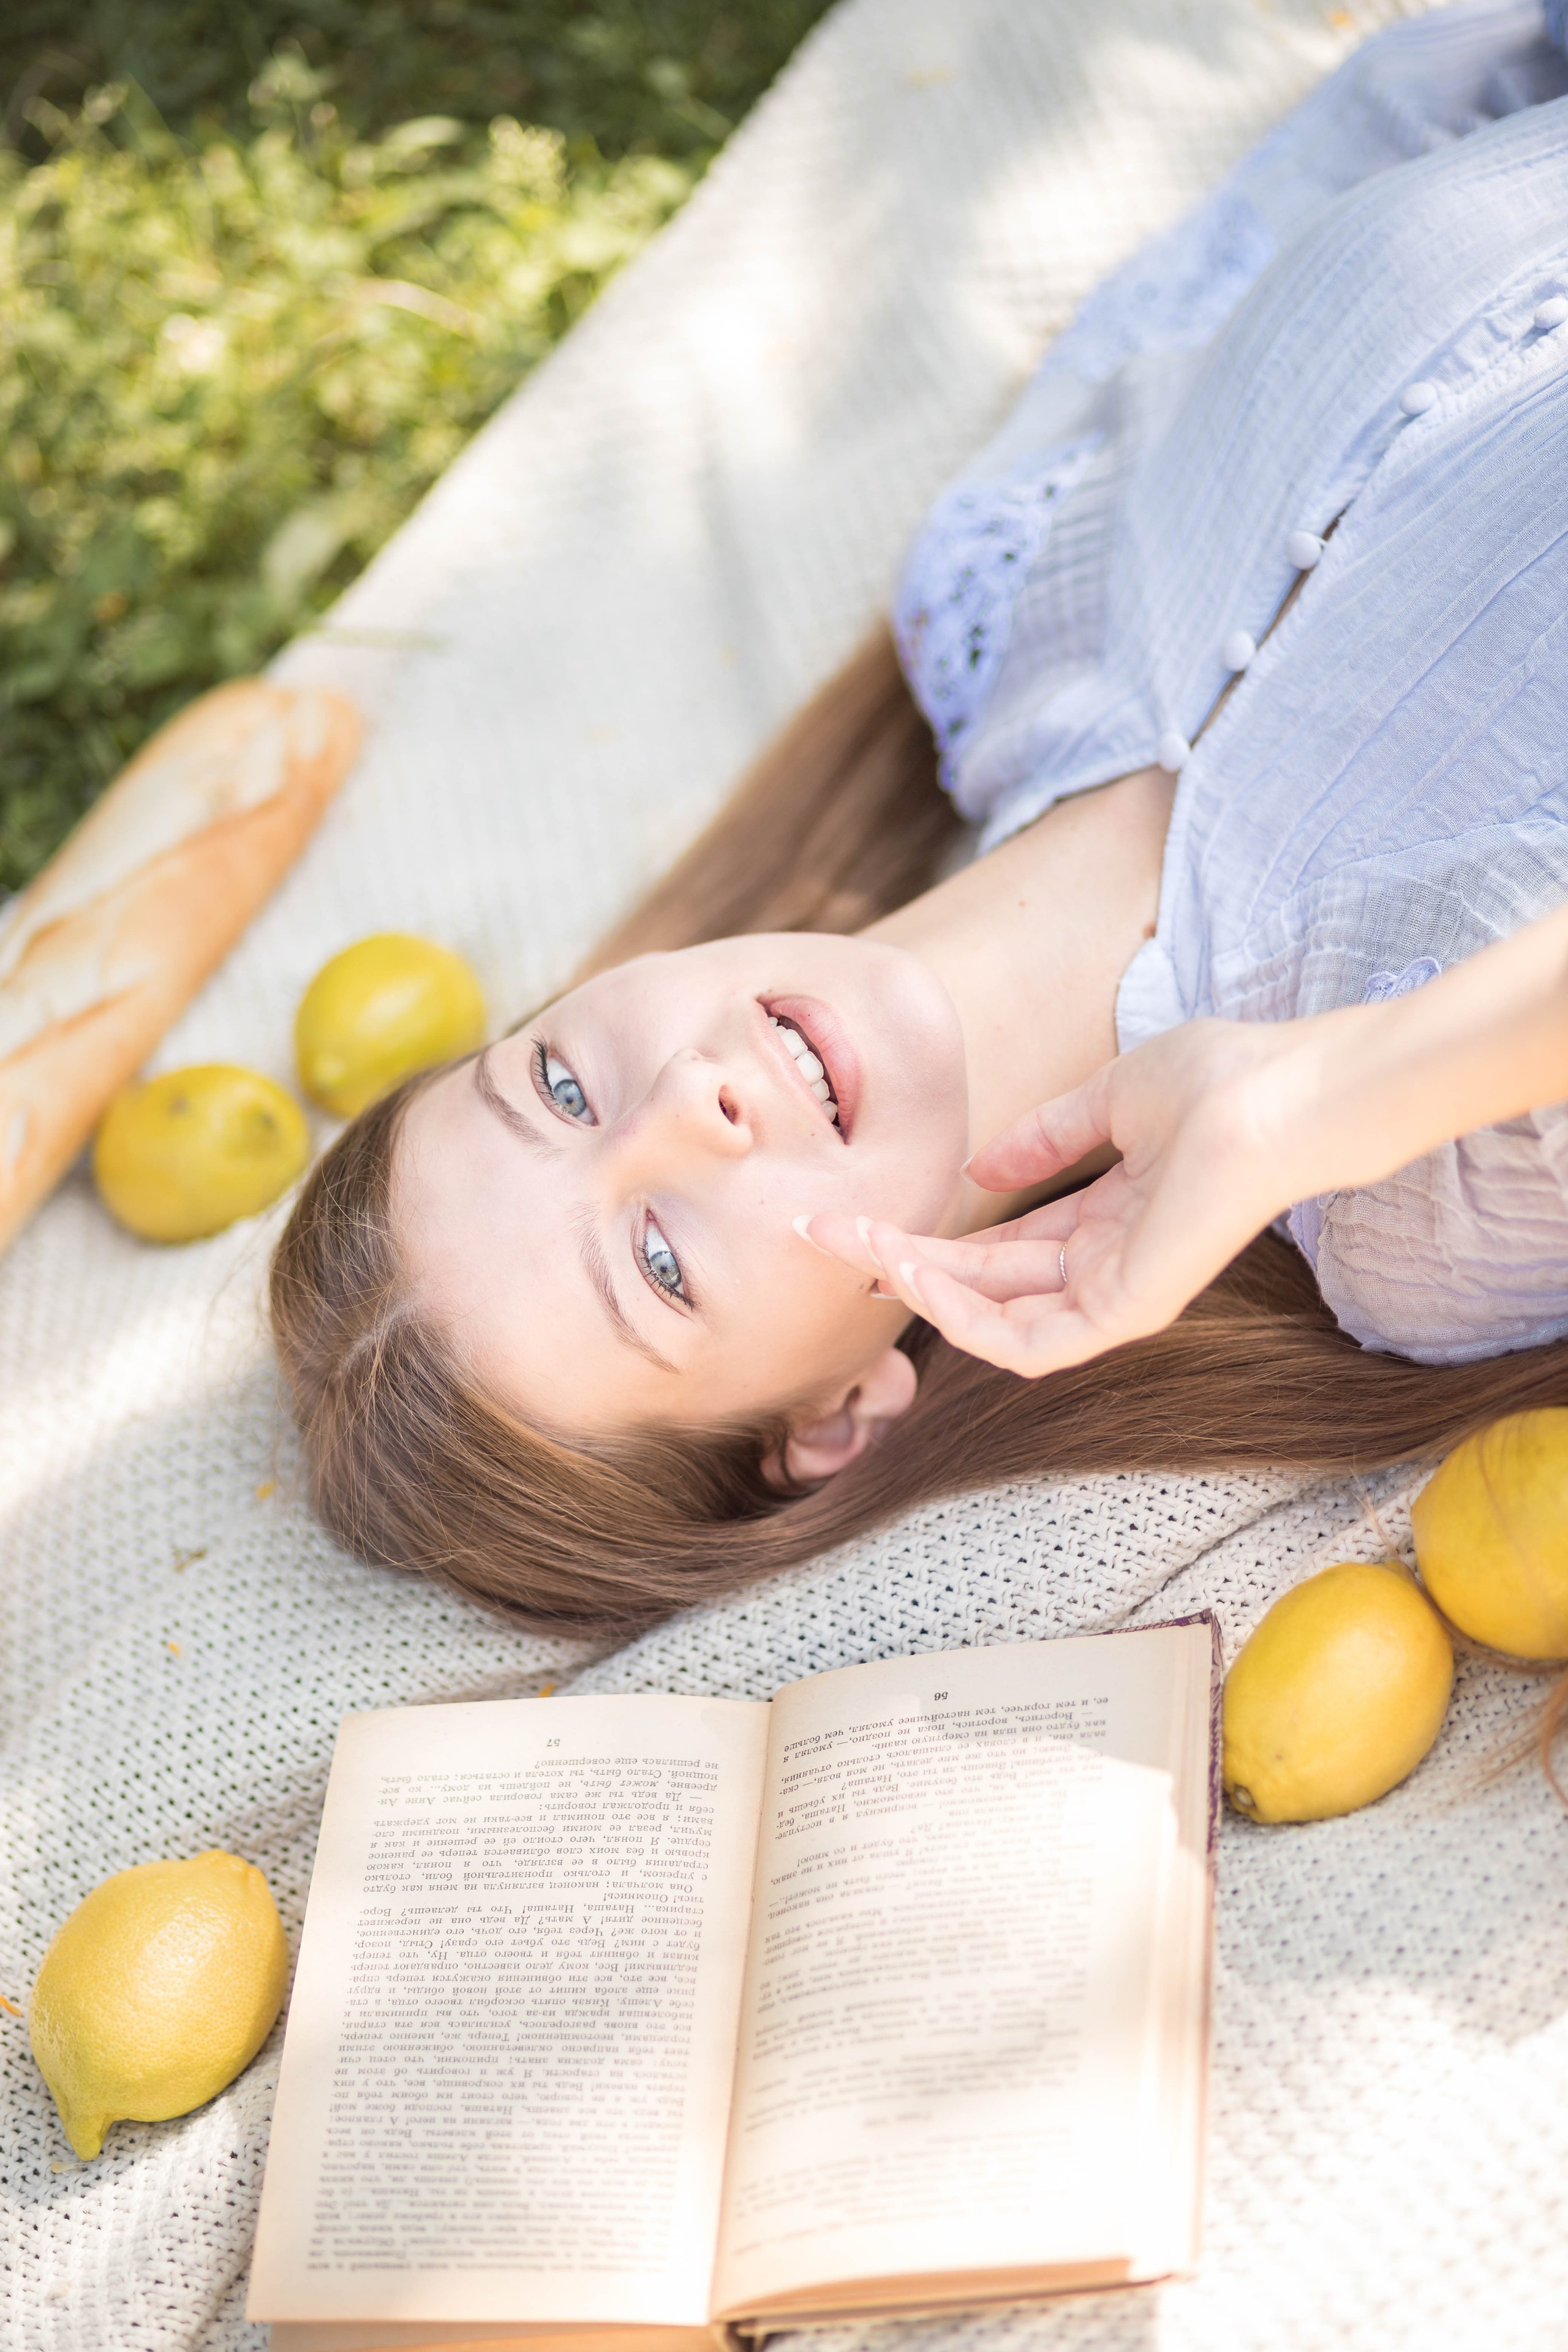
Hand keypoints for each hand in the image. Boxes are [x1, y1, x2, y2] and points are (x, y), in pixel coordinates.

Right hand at [803, 1017, 1314, 1375]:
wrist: (1284, 1095)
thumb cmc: (1222, 1083)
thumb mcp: (1111, 1099)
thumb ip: (1048, 1135)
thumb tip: (982, 1164)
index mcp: (1109, 1223)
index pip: (1000, 1249)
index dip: (927, 1238)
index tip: (855, 1216)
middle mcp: (1109, 1267)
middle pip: (985, 1287)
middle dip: (902, 1263)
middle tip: (828, 1233)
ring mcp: (1118, 1295)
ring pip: (995, 1322)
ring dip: (922, 1292)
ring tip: (863, 1251)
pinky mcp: (1127, 1311)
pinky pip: (1028, 1343)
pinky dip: (966, 1318)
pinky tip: (916, 1273)